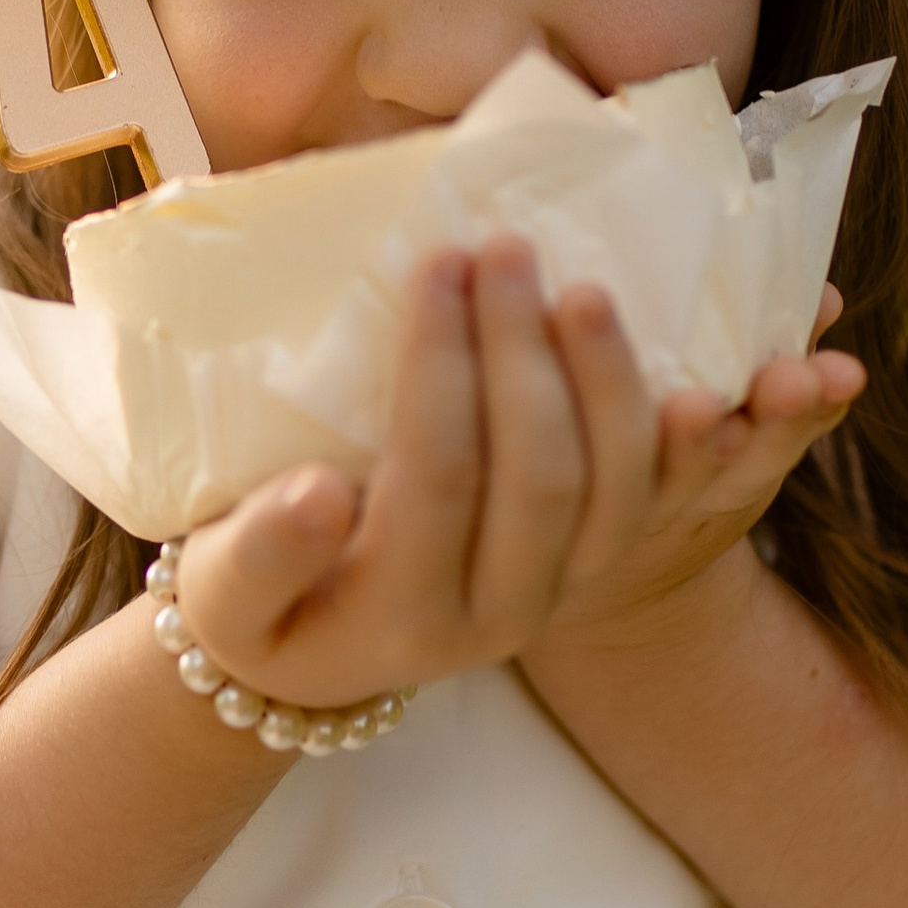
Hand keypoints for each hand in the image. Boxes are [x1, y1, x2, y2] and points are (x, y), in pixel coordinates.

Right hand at [170, 241, 862, 710]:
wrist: (318, 661)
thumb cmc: (255, 602)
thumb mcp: (221, 594)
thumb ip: (261, 552)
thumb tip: (320, 496)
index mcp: (401, 615)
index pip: (436, 475)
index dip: (440, 366)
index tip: (434, 263)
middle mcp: (497, 617)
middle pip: (540, 477)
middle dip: (527, 352)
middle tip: (507, 246)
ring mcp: (560, 595)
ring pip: (616, 493)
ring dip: (611, 381)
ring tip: (584, 283)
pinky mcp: (596, 565)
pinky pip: (656, 500)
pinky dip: (681, 435)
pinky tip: (686, 360)